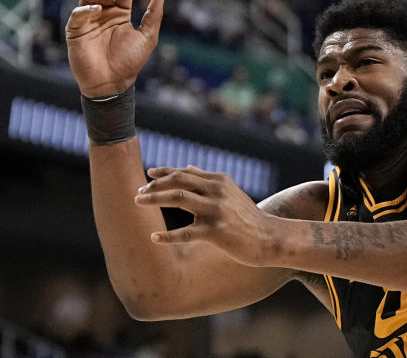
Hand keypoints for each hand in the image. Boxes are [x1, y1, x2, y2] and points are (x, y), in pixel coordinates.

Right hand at [65, 0, 165, 96]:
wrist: (113, 83)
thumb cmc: (130, 61)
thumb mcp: (147, 36)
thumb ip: (154, 15)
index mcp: (120, 15)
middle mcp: (103, 15)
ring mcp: (89, 22)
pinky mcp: (75, 31)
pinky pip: (77, 15)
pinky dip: (86, 10)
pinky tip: (98, 10)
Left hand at [135, 166, 277, 266]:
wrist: (268, 237)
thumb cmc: (246, 217)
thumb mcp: (230, 192)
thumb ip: (207, 180)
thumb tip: (187, 167)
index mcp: (219, 181)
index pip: (184, 172)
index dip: (164, 173)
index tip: (147, 176)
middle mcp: (217, 191)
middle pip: (178, 181)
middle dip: (155, 186)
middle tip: (138, 193)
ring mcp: (217, 210)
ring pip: (178, 199)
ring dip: (154, 199)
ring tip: (138, 203)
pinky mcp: (216, 231)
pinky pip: (186, 232)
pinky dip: (168, 236)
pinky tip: (154, 238)